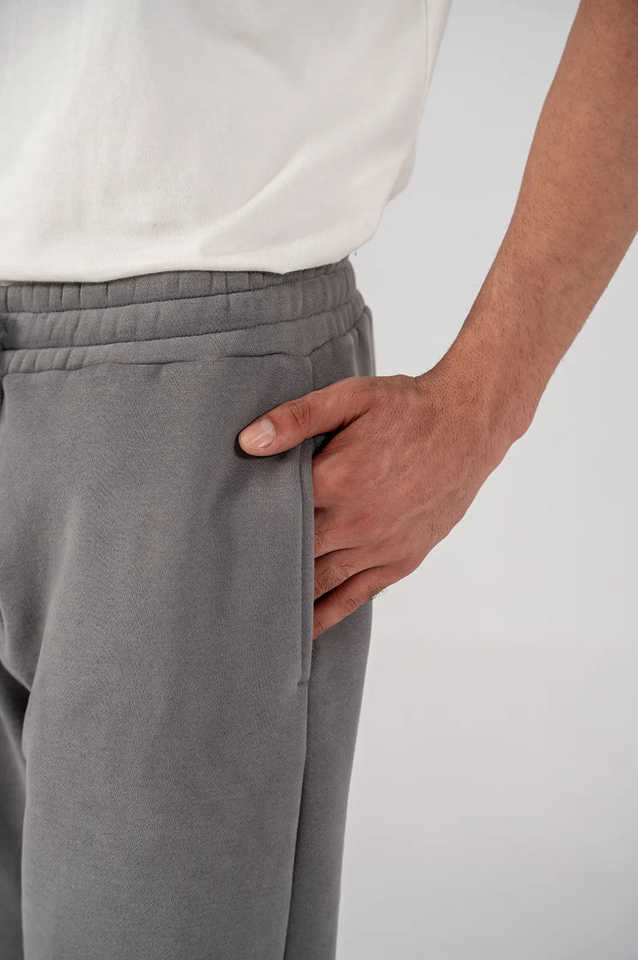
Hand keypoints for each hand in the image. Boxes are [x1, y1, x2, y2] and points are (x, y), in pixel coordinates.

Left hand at [237, 364, 514, 638]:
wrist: (470, 427)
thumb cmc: (408, 408)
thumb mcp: (351, 398)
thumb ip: (297, 418)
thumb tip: (248, 442)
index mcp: (336, 481)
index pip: (274, 514)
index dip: (243, 528)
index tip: (212, 542)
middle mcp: (355, 522)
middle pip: (291, 555)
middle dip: (257, 569)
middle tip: (216, 587)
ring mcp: (378, 547)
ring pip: (319, 583)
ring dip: (286, 599)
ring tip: (248, 617)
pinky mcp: (400, 560)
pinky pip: (355, 597)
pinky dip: (326, 616)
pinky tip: (303, 630)